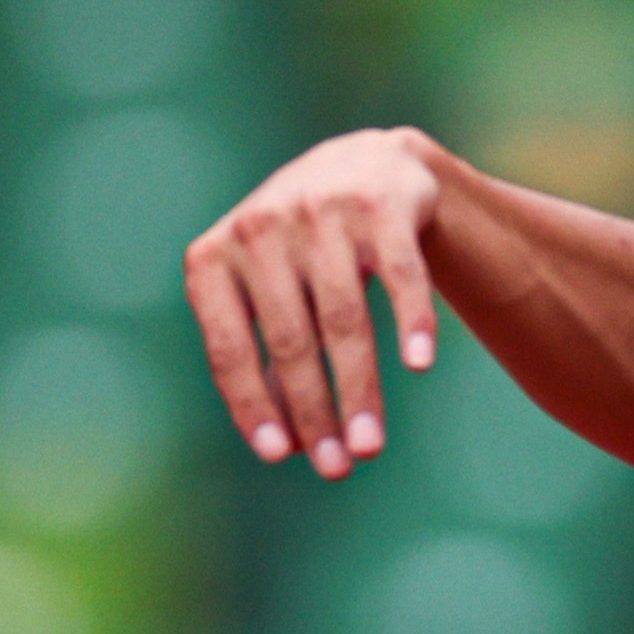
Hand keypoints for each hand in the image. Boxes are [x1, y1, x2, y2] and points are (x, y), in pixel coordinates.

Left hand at [185, 127, 453, 475]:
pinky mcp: (381, 205)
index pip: (228, 347)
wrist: (365, 165)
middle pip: (290, 340)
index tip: (281, 457)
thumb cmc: (305, 251)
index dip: (253, 405)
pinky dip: (411, 320)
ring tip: (371, 446)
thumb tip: (292, 447)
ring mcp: (319, 212)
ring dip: (359, 389)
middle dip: (315, 410)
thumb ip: (270, 358)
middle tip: (338, 468)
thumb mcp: (270, 293)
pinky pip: (398, 275)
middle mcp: (259, 228)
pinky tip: (419, 365)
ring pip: (344, 318)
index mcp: (214, 258)